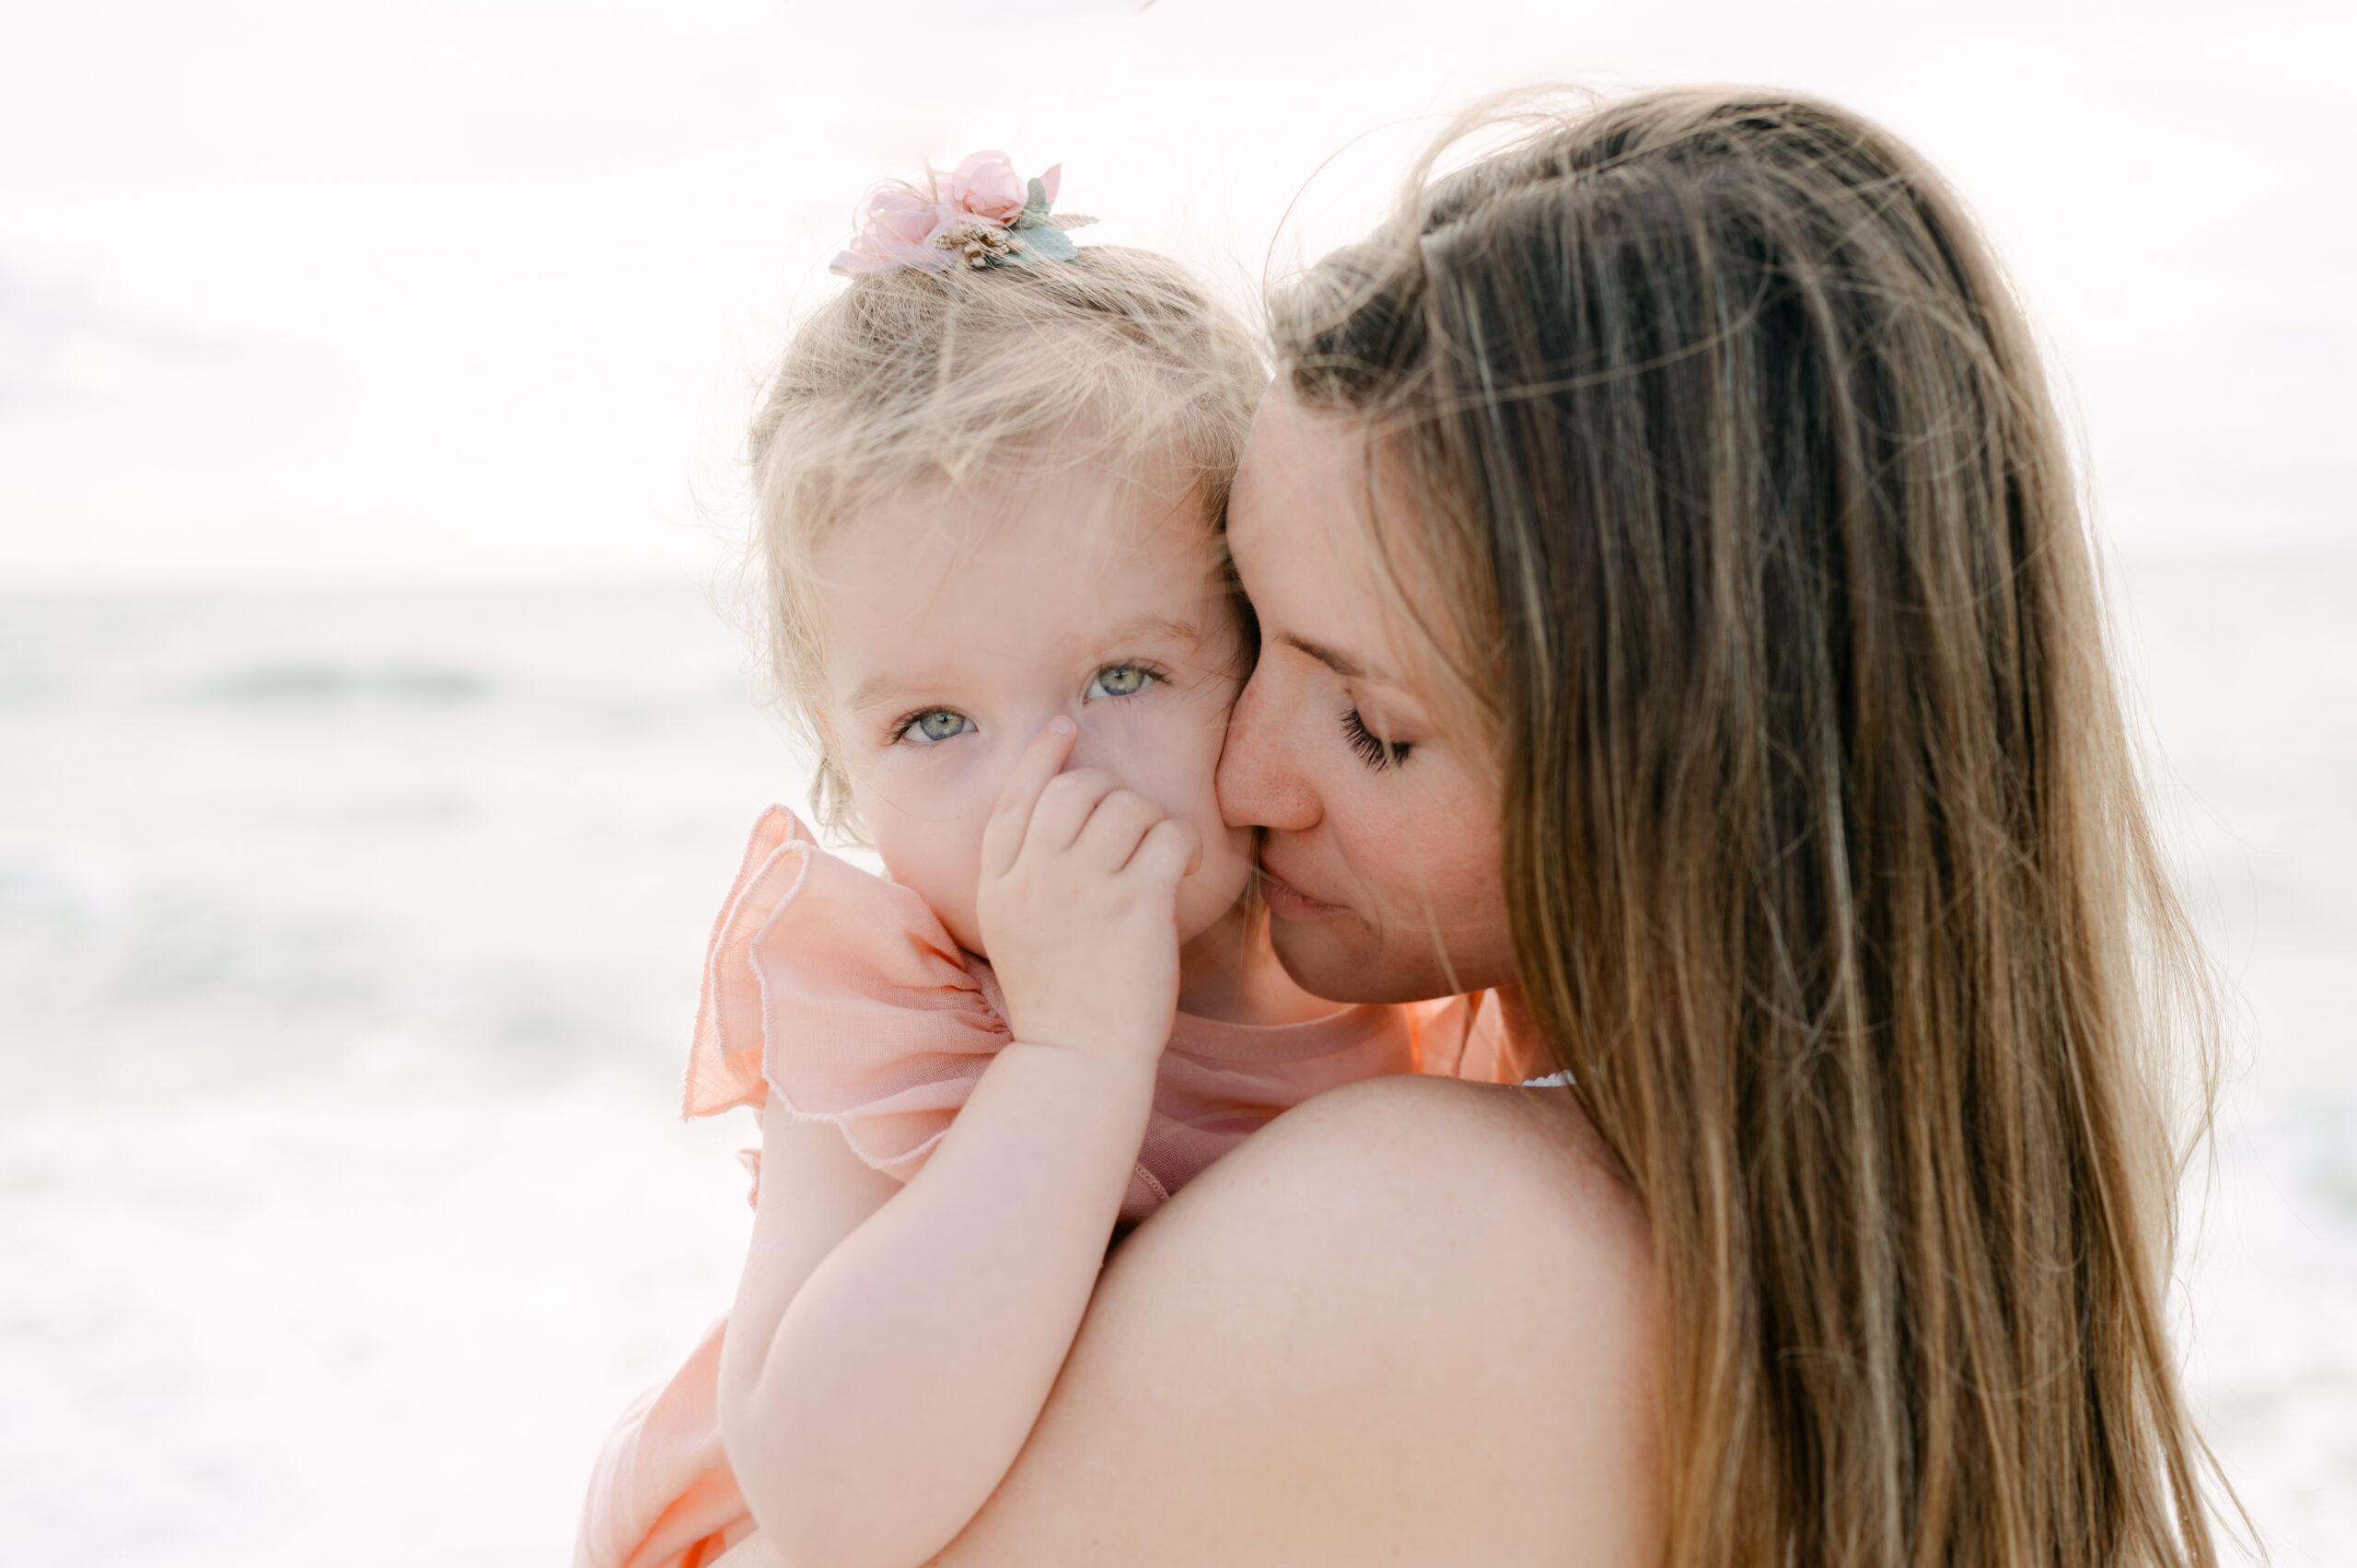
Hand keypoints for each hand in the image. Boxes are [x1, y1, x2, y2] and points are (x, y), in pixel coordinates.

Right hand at [976, 718, 1201, 1064]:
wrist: (1078, 1057)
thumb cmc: (1059, 998)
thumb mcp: (1013, 929)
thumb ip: (1025, 874)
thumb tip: (1058, 815)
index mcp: (1000, 882)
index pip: (1017, 797)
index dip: (1041, 756)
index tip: (1064, 729)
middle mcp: (1036, 876)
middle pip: (1074, 788)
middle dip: (1111, 792)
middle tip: (1132, 828)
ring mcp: (1084, 887)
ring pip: (1127, 804)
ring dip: (1151, 820)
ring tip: (1157, 857)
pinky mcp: (1136, 903)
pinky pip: (1169, 834)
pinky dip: (1184, 843)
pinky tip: (1182, 868)